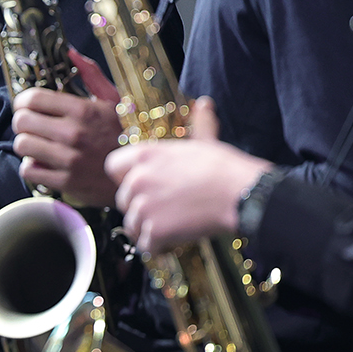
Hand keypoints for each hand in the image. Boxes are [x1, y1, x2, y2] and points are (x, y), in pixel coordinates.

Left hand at [11, 48, 124, 205]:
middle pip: (22, 121)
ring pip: (22, 145)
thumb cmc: (125, 133)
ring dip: (27, 143)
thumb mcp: (114, 100)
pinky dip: (32, 166)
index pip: (33, 98)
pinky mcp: (66, 183)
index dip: (23, 100)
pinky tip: (44, 161)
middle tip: (31, 124)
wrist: (138, 174)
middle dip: (23, 121)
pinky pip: (29, 170)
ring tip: (39, 143)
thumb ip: (91, 74)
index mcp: (83, 111)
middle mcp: (74, 134)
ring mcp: (69, 160)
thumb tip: (70, 52)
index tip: (26, 104)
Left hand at [104, 97, 272, 253]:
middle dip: (140, 208)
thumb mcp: (205, 140)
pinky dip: (159, 247)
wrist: (239, 194)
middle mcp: (138, 180)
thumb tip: (205, 104)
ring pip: (132, 225)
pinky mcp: (154, 231)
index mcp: (145, 155)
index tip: (143, 184)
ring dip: (148, 230)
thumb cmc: (224, 168)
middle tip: (165, 209)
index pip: (113, 167)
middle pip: (123, 200)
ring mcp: (144, 207)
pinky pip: (146, 246)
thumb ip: (198, 123)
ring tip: (172, 226)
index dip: (127, 178)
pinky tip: (175, 239)